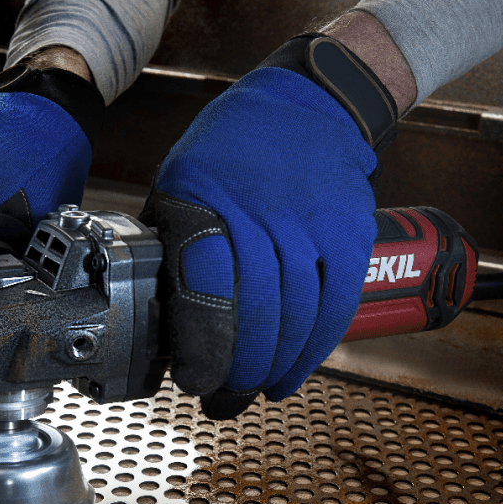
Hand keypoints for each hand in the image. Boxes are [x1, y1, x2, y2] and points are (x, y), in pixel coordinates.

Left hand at [142, 64, 380, 418]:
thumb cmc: (232, 149)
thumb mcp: (179, 179)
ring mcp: (310, 221)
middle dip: (240, 372)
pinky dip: (316, 349)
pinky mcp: (349, 232)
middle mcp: (258, 210)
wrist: (307, 103)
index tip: (195, 381)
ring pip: (297, 316)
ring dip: (277, 367)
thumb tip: (153, 314)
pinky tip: (295, 372)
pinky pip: (336, 305)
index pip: (203, 291)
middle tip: (226, 399)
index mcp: (203, 199)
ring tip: (259, 391)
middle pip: (254, 313)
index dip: (202, 349)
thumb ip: (170, 241)